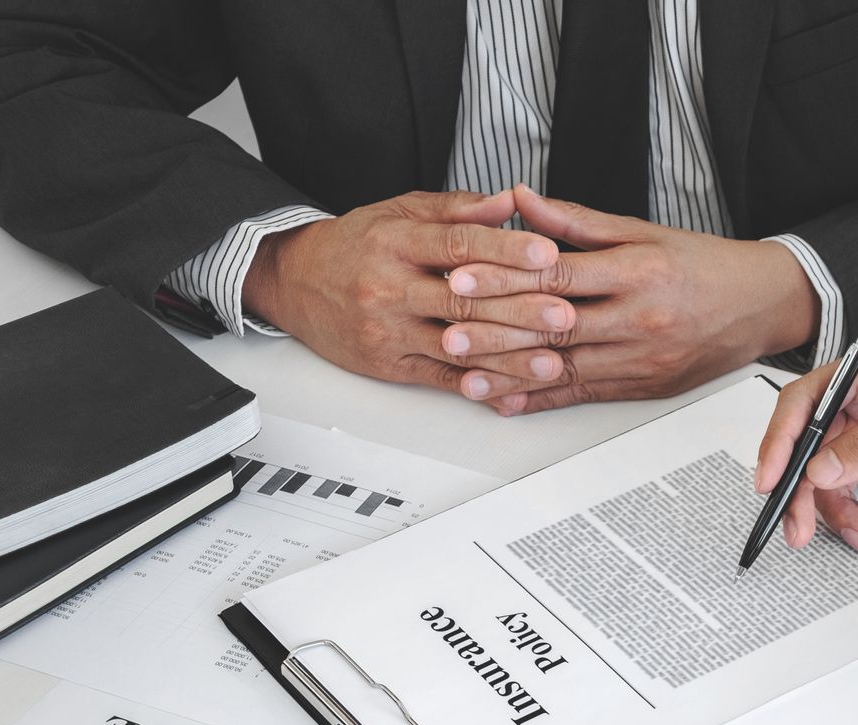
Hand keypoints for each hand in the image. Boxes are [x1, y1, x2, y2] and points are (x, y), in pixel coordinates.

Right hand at [242, 190, 578, 394]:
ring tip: (551, 362)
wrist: (292, 282)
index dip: (504, 250)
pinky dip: (476, 386)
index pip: (457, 245)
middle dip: (519, 310)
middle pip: (463, 300)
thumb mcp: (400, 212)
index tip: (546, 254)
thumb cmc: (356, 244)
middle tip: (565, 314)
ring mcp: (388, 329)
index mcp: (396, 241)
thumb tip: (511, 201)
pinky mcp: (387, 364)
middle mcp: (389, 286)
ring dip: (508, 357)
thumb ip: (458, 209)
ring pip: (456, 345)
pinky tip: (509, 391)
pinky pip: (439, 378)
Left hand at [440, 185, 819, 412]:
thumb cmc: (707, 266)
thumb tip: (521, 201)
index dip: (506, 279)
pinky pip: (586, 395)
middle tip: (449, 332)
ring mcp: (643, 360)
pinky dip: (544, 400)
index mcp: (639, 273)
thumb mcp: (644, 231)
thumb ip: (577, 222)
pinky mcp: (646, 387)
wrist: (763, 306)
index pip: (560, 278)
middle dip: (497, 333)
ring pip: (566, 370)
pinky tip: (511, 401)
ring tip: (467, 377)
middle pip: (556, 329)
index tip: (463, 277)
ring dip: (512, 375)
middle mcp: (640, 321)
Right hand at [755, 340, 857, 551]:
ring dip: (830, 509)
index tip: (771, 475)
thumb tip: (825, 463)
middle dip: (801, 487)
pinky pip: (842, 490)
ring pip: (821, 474)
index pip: (807, 399)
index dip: (782, 438)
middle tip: (797, 522)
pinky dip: (849, 514)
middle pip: (806, 442)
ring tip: (857, 532)